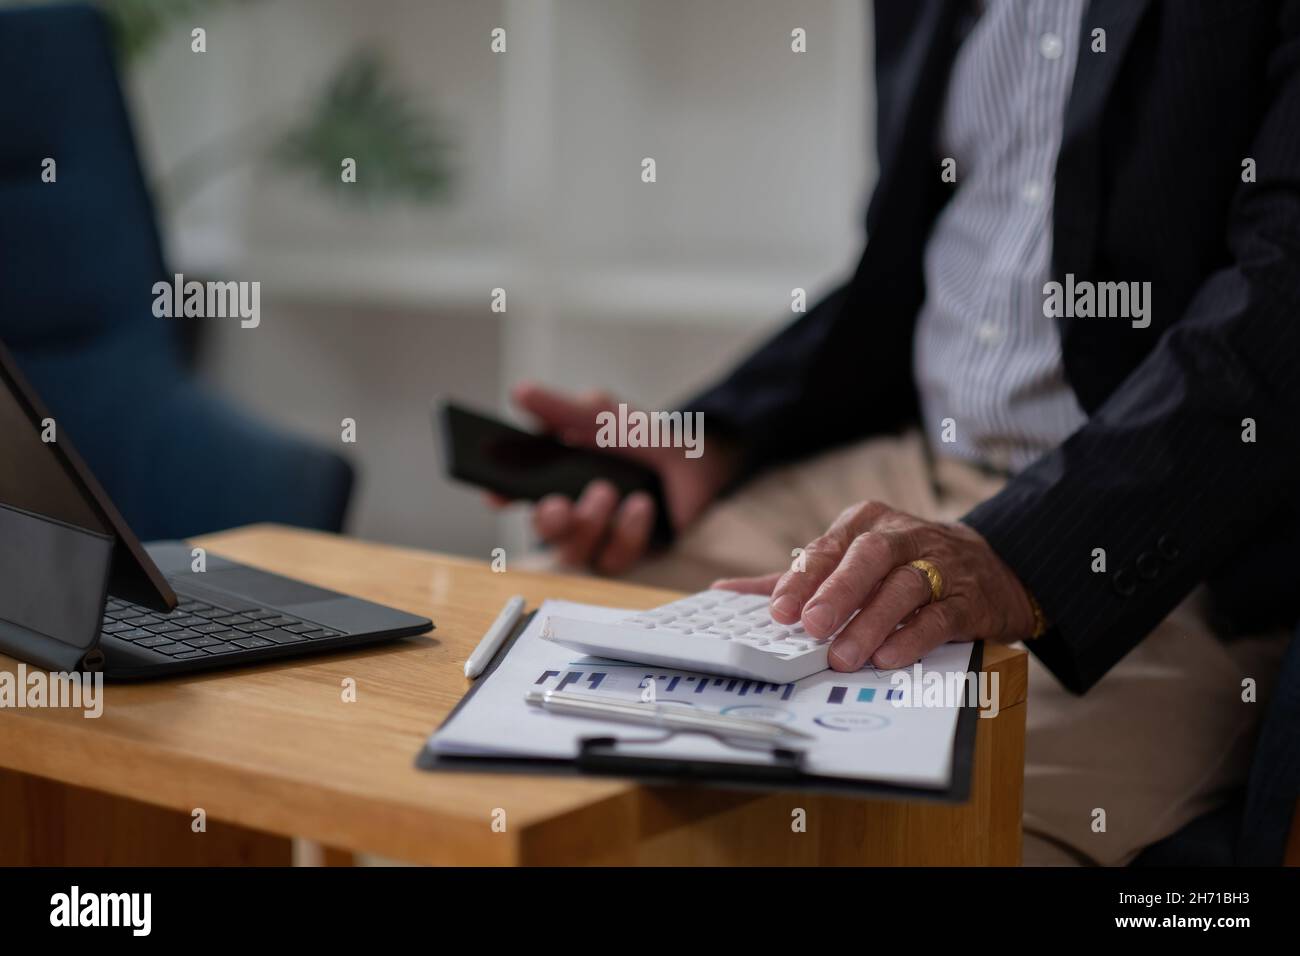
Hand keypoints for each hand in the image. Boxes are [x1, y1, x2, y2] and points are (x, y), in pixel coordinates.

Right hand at [489, 383, 737, 572]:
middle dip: (547, 520)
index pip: (516, 493)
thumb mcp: (603, 414)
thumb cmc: (642, 439)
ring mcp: (597, 537)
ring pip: (574, 551)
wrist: (697, 459)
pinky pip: (615, 557)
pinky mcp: (626, 554)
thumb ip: (563, 409)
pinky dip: (628, 530)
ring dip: (589, 522)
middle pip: (543, 531)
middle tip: (557, 504)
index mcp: (555, 477)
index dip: (501, 496)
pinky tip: (640, 505)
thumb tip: (520, 392)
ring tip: (607, 490)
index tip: (496, 494)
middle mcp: (571, 511)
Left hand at [713, 500, 1036, 670]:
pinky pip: (940, 616)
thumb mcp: (850, 559)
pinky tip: (890, 656)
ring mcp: (940, 565)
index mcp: (867, 523)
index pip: (830, 546)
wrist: (992, 569)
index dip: (804, 578)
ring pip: (904, 587)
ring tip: (845, 655)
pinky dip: (914, 636)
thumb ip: (796, 577)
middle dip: (838, 591)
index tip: (780, 609)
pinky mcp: (968, 598)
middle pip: (869, 557)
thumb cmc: (905, 564)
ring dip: (872, 622)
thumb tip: (726, 591)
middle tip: (813, 626)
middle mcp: (903, 536)